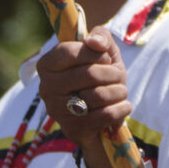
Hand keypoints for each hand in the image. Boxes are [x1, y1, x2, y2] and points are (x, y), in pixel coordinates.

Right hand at [35, 33, 132, 167]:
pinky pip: (106, 115)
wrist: (102, 112)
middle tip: (117, 76)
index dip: (95, 53)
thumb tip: (95, 42)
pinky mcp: (73, 129)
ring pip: (99, 95)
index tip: (104, 58)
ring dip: (120, 91)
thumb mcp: (104, 52)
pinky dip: (122, 108)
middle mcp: (46, 88)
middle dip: (113, 73)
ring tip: (119, 91)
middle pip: (89, 74)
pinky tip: (122, 106)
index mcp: (47, 65)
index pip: (69, 52)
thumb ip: (101, 37)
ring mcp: (57, 110)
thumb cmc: (102, 76)